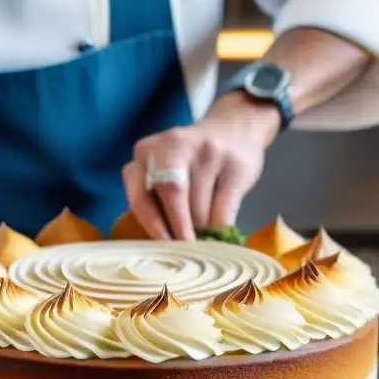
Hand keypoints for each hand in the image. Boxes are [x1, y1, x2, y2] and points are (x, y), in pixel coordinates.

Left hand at [122, 93, 278, 239]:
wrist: (234, 129)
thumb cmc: (189, 162)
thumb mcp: (160, 169)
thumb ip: (153, 197)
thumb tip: (161, 246)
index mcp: (146, 151)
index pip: (142, 193)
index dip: (152, 222)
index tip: (162, 243)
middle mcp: (175, 144)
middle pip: (172, 194)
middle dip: (179, 227)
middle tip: (185, 249)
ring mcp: (208, 152)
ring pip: (199, 208)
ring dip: (201, 229)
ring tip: (203, 231)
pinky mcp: (236, 166)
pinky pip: (224, 211)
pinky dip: (220, 228)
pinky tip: (220, 229)